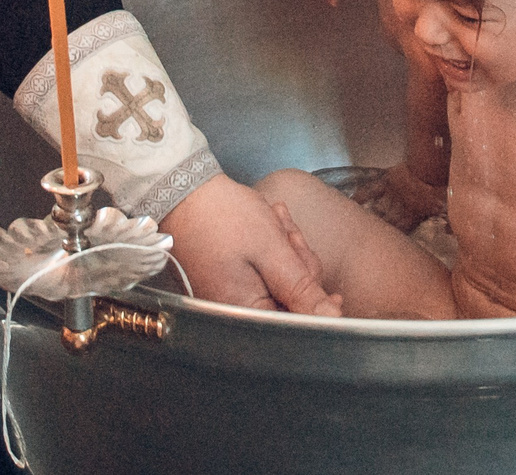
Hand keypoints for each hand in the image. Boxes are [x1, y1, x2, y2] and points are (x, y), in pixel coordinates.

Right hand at [157, 174, 340, 314]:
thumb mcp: (272, 250)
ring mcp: (233, 297)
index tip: (313, 270)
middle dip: (298, 264)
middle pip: (291, 301)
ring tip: (275, 222)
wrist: (185, 193)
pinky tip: (269, 227)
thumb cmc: (224, 218)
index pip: (296, 322)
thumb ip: (302, 289)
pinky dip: (273, 251)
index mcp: (246, 313)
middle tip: (287, 233)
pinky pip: (265, 274)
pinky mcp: (231, 282)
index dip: (314, 298)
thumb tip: (331, 318)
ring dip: (287, 252)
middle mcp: (237, 313)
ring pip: (281, 283)